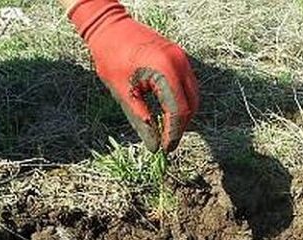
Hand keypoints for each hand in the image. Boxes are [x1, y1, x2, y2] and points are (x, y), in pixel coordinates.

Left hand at [69, 0, 198, 152]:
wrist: (109, 27)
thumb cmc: (111, 58)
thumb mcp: (124, 94)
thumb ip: (142, 122)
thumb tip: (155, 147)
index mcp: (165, 71)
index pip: (179, 111)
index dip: (174, 134)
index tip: (166, 148)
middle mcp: (179, 63)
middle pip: (192, 105)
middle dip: (181, 126)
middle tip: (167, 142)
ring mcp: (182, 58)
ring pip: (193, 96)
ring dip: (184, 115)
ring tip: (168, 129)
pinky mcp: (179, 57)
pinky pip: (189, 85)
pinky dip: (182, 101)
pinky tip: (169, 111)